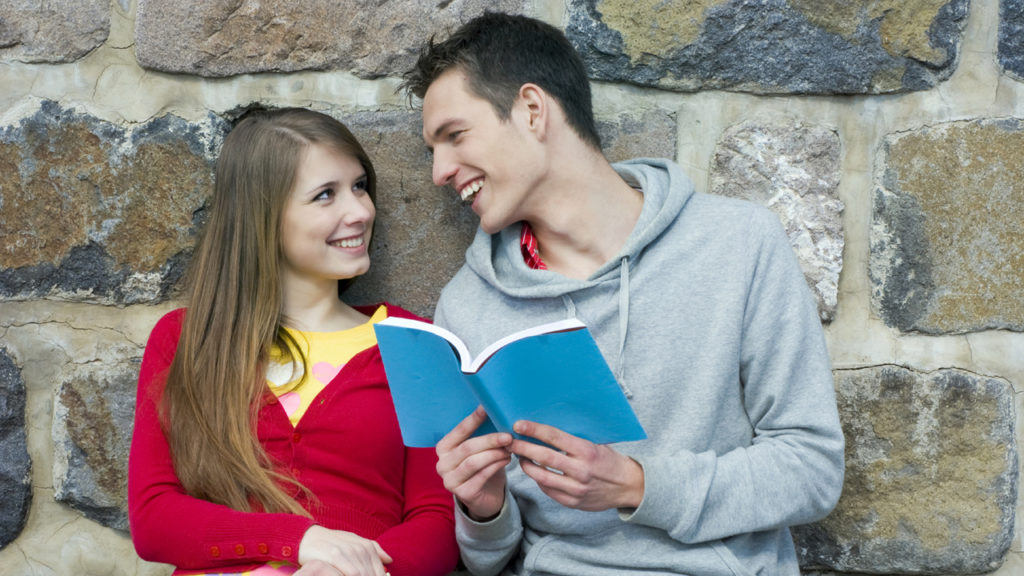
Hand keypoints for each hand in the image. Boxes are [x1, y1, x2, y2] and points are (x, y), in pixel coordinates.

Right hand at [298, 525, 390, 575]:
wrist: (308, 538)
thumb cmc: (333, 543)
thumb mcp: (354, 542)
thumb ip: (373, 550)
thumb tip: (390, 560)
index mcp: (366, 546)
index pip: (380, 571)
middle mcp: (359, 548)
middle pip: (372, 574)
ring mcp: (348, 551)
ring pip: (362, 575)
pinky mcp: (335, 555)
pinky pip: (351, 574)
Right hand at [435, 405, 513, 520]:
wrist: (485, 496)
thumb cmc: (483, 466)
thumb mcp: (480, 448)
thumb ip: (482, 433)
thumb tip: (496, 412)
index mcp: (443, 448)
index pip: (459, 431)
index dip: (473, 419)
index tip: (488, 408)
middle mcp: (442, 464)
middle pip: (468, 448)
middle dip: (490, 440)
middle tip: (508, 436)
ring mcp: (450, 480)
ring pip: (474, 462)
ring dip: (494, 454)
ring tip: (509, 449)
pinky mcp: (463, 493)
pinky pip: (481, 476)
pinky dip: (496, 466)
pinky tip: (507, 460)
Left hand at [511, 420, 643, 510]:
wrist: (628, 486)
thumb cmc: (610, 460)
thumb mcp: (597, 444)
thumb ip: (575, 438)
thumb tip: (547, 427)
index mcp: (587, 451)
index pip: (554, 437)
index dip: (534, 430)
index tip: (519, 424)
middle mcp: (580, 470)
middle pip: (543, 457)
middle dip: (522, 447)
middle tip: (509, 440)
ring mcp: (576, 489)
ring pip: (541, 476)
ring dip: (526, 465)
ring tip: (519, 457)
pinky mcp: (573, 502)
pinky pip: (548, 490)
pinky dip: (539, 480)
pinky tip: (535, 472)